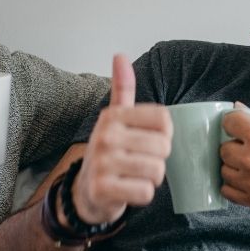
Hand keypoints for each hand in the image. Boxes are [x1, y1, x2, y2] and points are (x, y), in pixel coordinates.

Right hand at [72, 54, 171, 224]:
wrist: (84, 191)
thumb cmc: (108, 152)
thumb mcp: (114, 118)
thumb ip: (122, 89)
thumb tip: (120, 55)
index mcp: (113, 116)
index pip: (164, 120)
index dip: (165, 134)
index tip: (150, 139)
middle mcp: (106, 136)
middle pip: (163, 147)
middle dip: (158, 159)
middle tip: (138, 162)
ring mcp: (102, 163)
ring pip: (157, 171)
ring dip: (151, 178)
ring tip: (133, 175)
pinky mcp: (102, 189)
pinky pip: (145, 192)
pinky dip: (142, 194)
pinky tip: (127, 190)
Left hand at [219, 106, 249, 215]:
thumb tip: (238, 108)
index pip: (228, 122)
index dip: (236, 122)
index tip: (243, 126)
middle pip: (224, 148)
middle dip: (236, 145)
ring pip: (224, 170)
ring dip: (235, 166)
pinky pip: (228, 191)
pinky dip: (234, 184)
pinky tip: (248, 179)